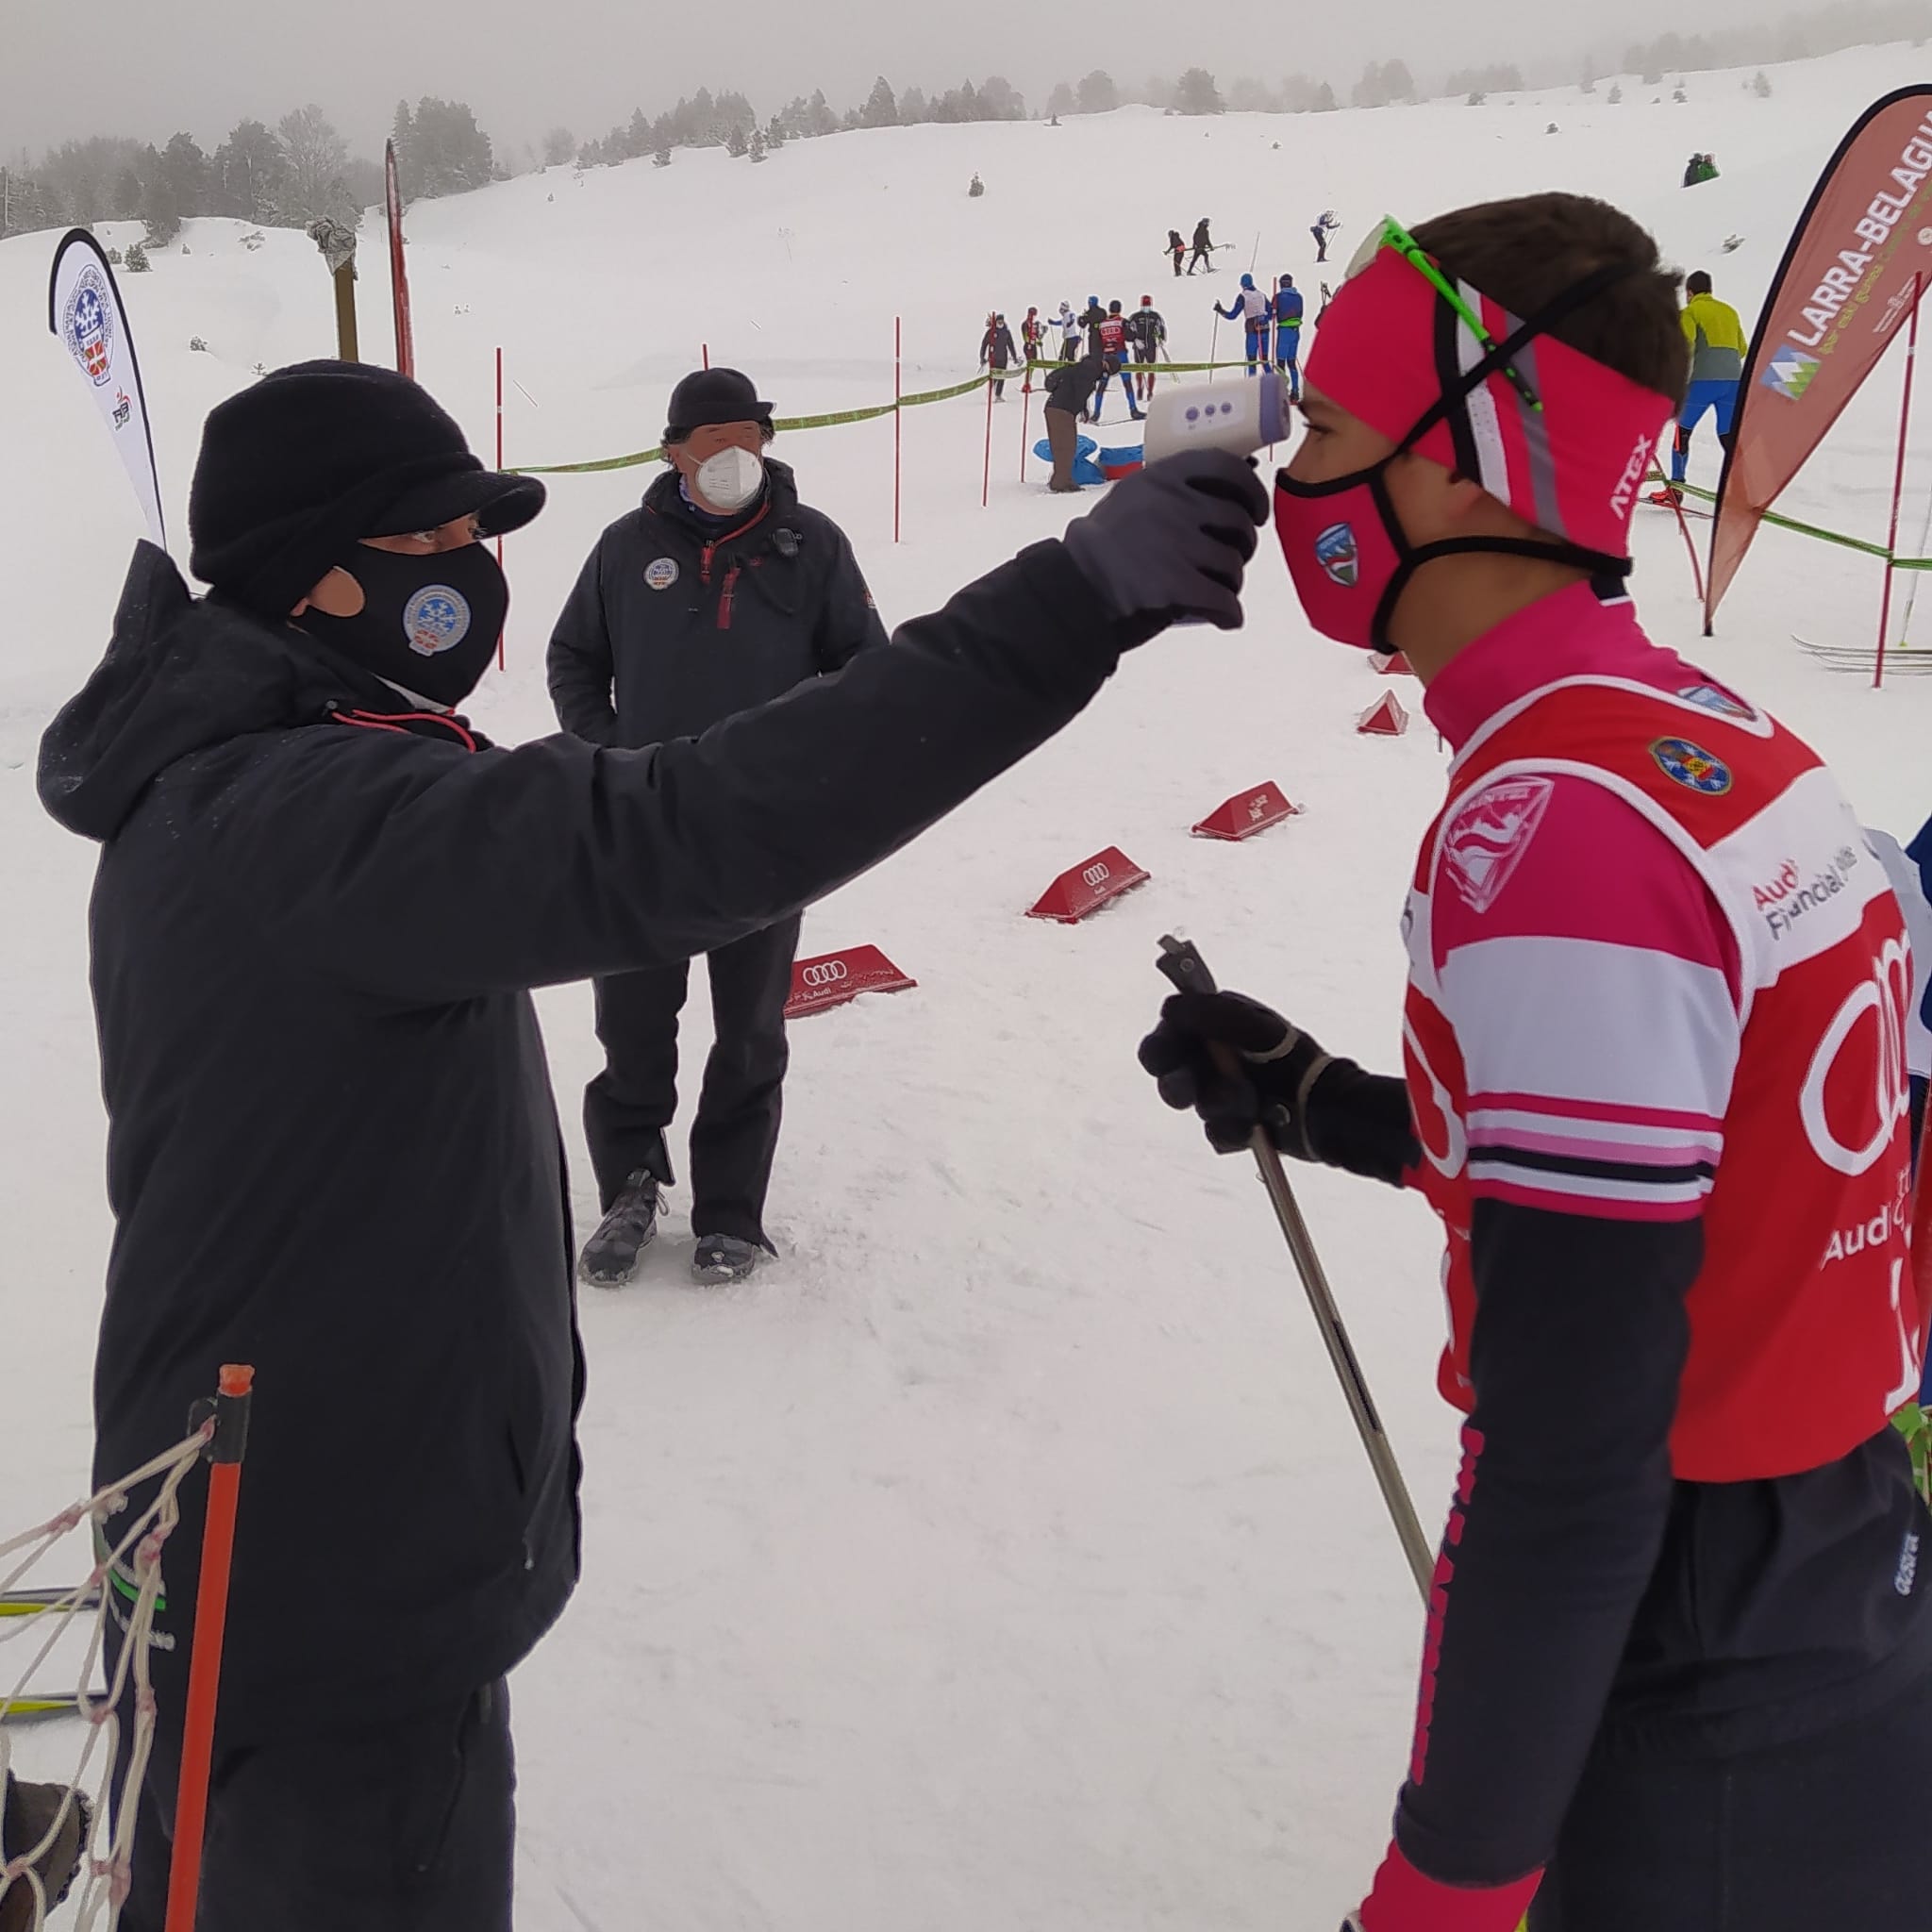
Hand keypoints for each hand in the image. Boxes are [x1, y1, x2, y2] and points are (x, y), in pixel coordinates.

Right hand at [1059, 450, 1266, 640]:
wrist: (1072, 590)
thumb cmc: (1102, 548)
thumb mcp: (1132, 499)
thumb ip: (1172, 491)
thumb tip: (1232, 480)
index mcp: (1162, 477)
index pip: (1227, 467)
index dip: (1252, 490)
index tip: (1256, 511)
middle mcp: (1173, 505)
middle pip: (1237, 521)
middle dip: (1244, 545)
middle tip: (1233, 559)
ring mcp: (1175, 544)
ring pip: (1233, 563)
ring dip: (1232, 582)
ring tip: (1218, 592)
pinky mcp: (1176, 585)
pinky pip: (1224, 600)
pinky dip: (1230, 613)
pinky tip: (1226, 619)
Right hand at [1138, 991, 1418, 1183]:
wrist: (1326, 1106)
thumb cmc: (1290, 1058)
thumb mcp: (1251, 1025)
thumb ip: (1206, 1013)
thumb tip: (1168, 1007)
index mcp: (1218, 1027)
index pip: (1169, 1035)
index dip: (1160, 1048)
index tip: (1165, 1057)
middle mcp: (1217, 1059)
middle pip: (1172, 1075)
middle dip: (1180, 1085)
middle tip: (1187, 1091)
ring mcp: (1225, 1094)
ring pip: (1198, 1106)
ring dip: (1221, 1105)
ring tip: (1249, 1103)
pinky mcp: (1236, 1125)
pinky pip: (1216, 1133)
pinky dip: (1232, 1131)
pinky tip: (1253, 1126)